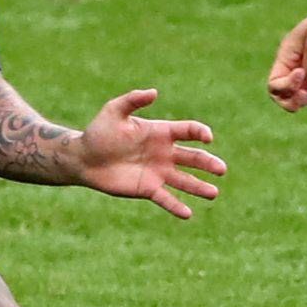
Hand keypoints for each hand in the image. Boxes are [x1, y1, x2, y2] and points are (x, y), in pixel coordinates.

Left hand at [73, 88, 224, 217]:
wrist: (84, 158)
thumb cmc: (99, 131)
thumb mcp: (114, 111)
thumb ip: (133, 100)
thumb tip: (154, 92)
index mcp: (160, 132)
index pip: (188, 131)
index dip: (200, 133)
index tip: (207, 138)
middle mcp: (164, 153)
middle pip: (193, 158)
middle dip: (208, 163)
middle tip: (221, 170)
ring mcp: (158, 172)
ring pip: (185, 180)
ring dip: (200, 187)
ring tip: (214, 193)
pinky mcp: (147, 189)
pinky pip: (166, 199)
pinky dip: (177, 206)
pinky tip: (188, 214)